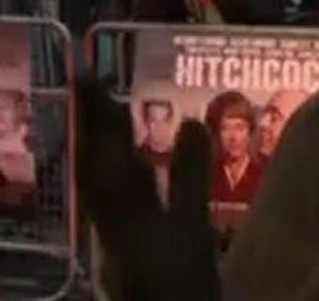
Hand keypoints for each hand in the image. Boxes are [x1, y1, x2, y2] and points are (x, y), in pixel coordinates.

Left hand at [76, 77, 218, 298]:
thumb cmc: (180, 278)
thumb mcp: (192, 224)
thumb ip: (191, 175)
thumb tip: (191, 121)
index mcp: (121, 209)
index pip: (102, 153)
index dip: (96, 115)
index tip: (89, 76)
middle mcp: (108, 217)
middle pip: (94, 163)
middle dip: (94, 124)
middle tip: (96, 83)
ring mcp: (114, 232)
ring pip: (100, 180)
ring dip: (103, 145)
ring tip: (111, 112)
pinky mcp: (125, 244)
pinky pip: (112, 197)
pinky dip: (118, 171)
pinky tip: (133, 162)